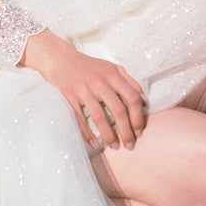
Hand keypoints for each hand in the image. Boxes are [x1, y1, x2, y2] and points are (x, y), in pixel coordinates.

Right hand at [21, 29, 145, 150]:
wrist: (61, 59)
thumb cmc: (89, 66)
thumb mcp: (112, 67)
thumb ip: (130, 81)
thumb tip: (144, 101)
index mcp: (113, 75)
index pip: (132, 98)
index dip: (138, 117)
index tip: (139, 131)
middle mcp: (100, 82)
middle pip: (118, 111)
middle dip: (126, 131)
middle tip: (130, 145)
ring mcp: (84, 90)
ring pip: (100, 117)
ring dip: (109, 135)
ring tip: (114, 146)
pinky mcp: (70, 96)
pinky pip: (80, 119)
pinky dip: (88, 133)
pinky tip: (95, 143)